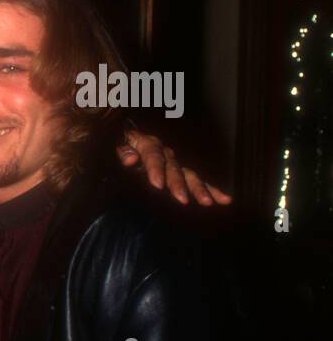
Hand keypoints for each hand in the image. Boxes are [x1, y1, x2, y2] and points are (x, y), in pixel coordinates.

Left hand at [118, 130, 232, 205]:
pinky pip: (195, 180)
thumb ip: (122, 150)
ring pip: (188, 175)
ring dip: (198, 188)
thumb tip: (131, 159)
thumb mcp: (116, 143)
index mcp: (147, 143)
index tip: (157, 184)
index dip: (155, 168)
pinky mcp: (179, 172)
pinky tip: (224, 199)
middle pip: (173, 167)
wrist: (124, 138)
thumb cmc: (118, 143)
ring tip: (208, 202)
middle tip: (182, 199)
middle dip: (178, 183)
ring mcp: (173, 162)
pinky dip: (209, 189)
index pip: (153, 155)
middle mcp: (164, 152)